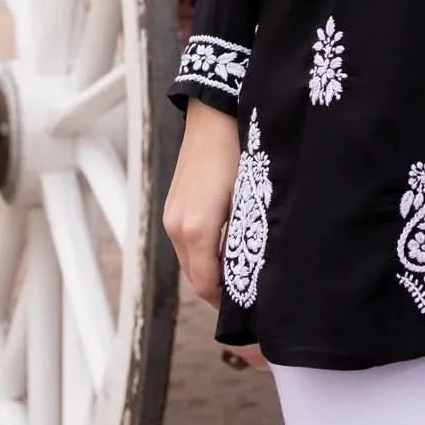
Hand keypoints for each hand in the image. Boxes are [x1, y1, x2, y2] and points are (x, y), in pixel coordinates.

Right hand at [162, 97, 241, 308]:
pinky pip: (186, 243)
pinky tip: (228, 242)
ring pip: (191, 261)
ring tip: (242, 268)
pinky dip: (204, 251)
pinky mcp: (173, 206)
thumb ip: (245, 237)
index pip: (207, 286)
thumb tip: (252, 267)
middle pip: (197, 278)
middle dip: (221, 288)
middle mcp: (177, 228)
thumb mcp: (249, 198)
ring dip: (212, 269)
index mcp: (197, 230)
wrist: (214, 114)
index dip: (228, 303)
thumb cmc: (240, 152)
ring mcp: (172, 216)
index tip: (251, 309)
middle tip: (251, 292)